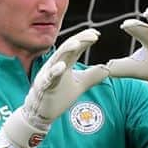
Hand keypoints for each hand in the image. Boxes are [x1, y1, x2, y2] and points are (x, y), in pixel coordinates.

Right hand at [0, 29, 108, 147]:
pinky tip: (61, 66)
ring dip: (67, 50)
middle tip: (92, 35)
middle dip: (79, 40)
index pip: (76, 48)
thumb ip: (92, 76)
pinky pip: (49, 78)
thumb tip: (107, 69)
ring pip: (57, 59)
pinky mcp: (44, 87)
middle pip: (68, 48)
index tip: (96, 34)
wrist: (41, 113)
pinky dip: (55, 72)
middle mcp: (56, 65)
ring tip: (77, 43)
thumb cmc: (58, 97)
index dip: (85, 40)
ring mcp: (48, 75)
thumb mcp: (79, 85)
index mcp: (65, 63)